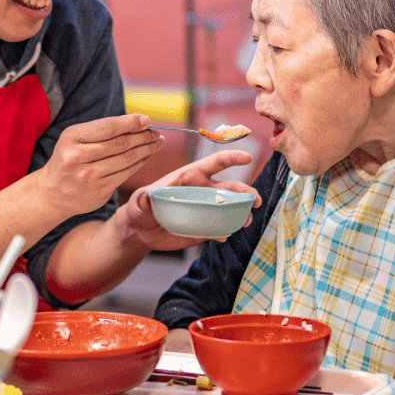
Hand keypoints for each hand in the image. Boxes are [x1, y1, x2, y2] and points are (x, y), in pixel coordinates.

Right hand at [38, 114, 162, 216]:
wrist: (53, 192)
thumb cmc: (69, 159)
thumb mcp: (75, 139)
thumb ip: (101, 131)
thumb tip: (138, 124)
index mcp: (71, 138)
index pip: (107, 128)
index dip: (130, 123)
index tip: (146, 120)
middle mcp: (77, 157)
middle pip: (120, 144)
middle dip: (142, 137)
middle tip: (156, 133)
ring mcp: (89, 177)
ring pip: (126, 160)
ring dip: (146, 150)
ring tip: (156, 143)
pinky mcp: (99, 192)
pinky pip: (126, 174)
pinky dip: (140, 163)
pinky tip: (146, 156)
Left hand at [122, 150, 261, 250]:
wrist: (140, 229)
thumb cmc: (140, 207)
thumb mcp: (138, 201)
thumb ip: (142, 199)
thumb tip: (145, 197)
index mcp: (191, 176)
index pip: (215, 163)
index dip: (232, 158)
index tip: (247, 157)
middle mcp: (202, 191)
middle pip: (230, 187)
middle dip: (246, 192)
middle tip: (256, 200)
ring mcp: (205, 209)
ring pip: (230, 207)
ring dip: (241, 212)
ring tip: (245, 221)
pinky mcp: (203, 227)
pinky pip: (219, 228)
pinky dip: (224, 231)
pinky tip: (224, 237)